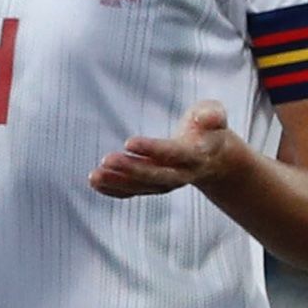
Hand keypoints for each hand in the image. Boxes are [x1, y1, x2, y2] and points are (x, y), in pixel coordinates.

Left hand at [92, 102, 242, 200]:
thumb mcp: (214, 114)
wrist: (214, 157)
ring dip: (117, 182)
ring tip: (94, 176)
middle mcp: (182, 174)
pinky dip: (114, 190)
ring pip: (141, 187)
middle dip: (131, 170)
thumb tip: (210, 118)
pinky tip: (95, 183)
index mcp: (196, 155)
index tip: (128, 142)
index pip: (173, 153)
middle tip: (107, 159)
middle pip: (156, 176)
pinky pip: (133, 192)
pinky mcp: (153, 187)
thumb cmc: (208, 127)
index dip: (152, 149)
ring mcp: (167, 184)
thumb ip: (212, 115)